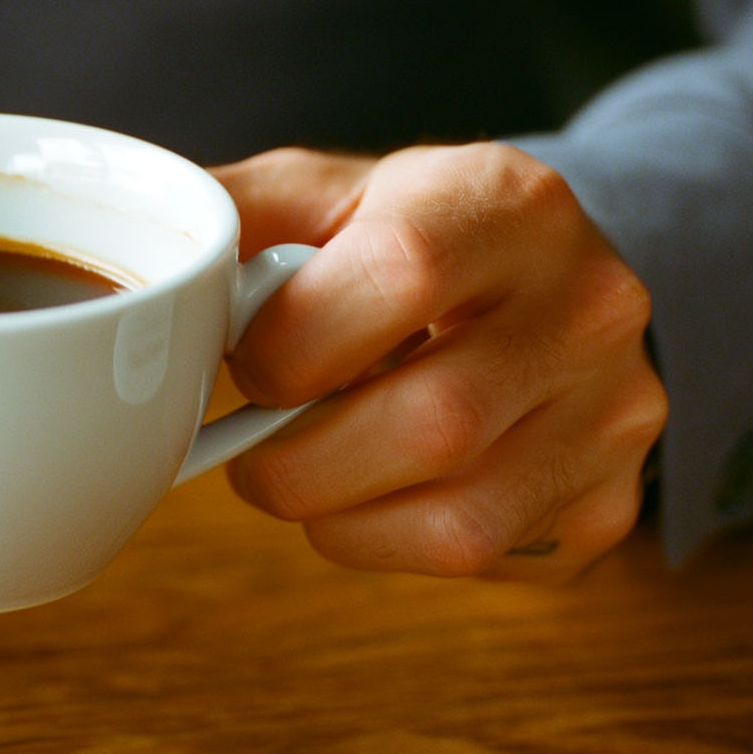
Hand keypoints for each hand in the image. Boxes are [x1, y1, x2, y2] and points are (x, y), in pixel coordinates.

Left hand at [212, 143, 665, 581]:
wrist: (540, 284)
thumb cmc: (409, 238)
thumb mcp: (328, 192)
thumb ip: (232, 213)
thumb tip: (134, 254)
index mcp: (510, 201)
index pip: (401, 274)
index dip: (295, 342)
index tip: (252, 361)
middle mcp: (590, 303)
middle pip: (432, 422)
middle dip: (301, 462)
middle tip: (256, 452)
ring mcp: (618, 410)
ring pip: (457, 519)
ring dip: (339, 517)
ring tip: (310, 475)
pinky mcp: (611, 501)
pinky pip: (482, 561)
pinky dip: (391, 547)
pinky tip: (378, 495)